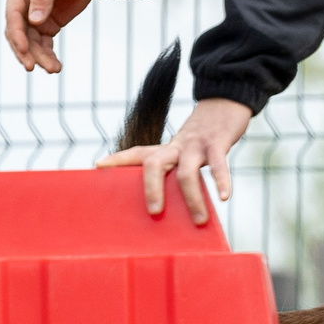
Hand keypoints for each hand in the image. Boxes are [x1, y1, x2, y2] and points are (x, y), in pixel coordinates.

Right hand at [5, 0, 96, 73]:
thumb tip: (33, 21)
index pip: (13, 15)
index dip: (17, 34)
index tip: (24, 50)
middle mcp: (22, 5)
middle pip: (19, 33)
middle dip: (25, 51)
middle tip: (32, 67)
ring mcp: (34, 17)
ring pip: (31, 42)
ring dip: (40, 57)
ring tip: (53, 69)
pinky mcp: (47, 25)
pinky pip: (44, 44)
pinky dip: (48, 55)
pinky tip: (55, 67)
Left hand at [97, 96, 252, 224]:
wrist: (225, 104)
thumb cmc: (203, 138)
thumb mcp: (185, 152)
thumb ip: (179, 174)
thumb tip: (178, 211)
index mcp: (166, 150)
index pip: (137, 153)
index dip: (117, 160)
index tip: (98, 166)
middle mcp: (176, 146)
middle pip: (155, 164)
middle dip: (152, 189)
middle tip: (154, 212)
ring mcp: (196, 145)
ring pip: (187, 173)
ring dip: (193, 199)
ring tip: (199, 219)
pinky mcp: (218, 143)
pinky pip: (218, 165)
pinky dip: (221, 181)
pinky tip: (224, 197)